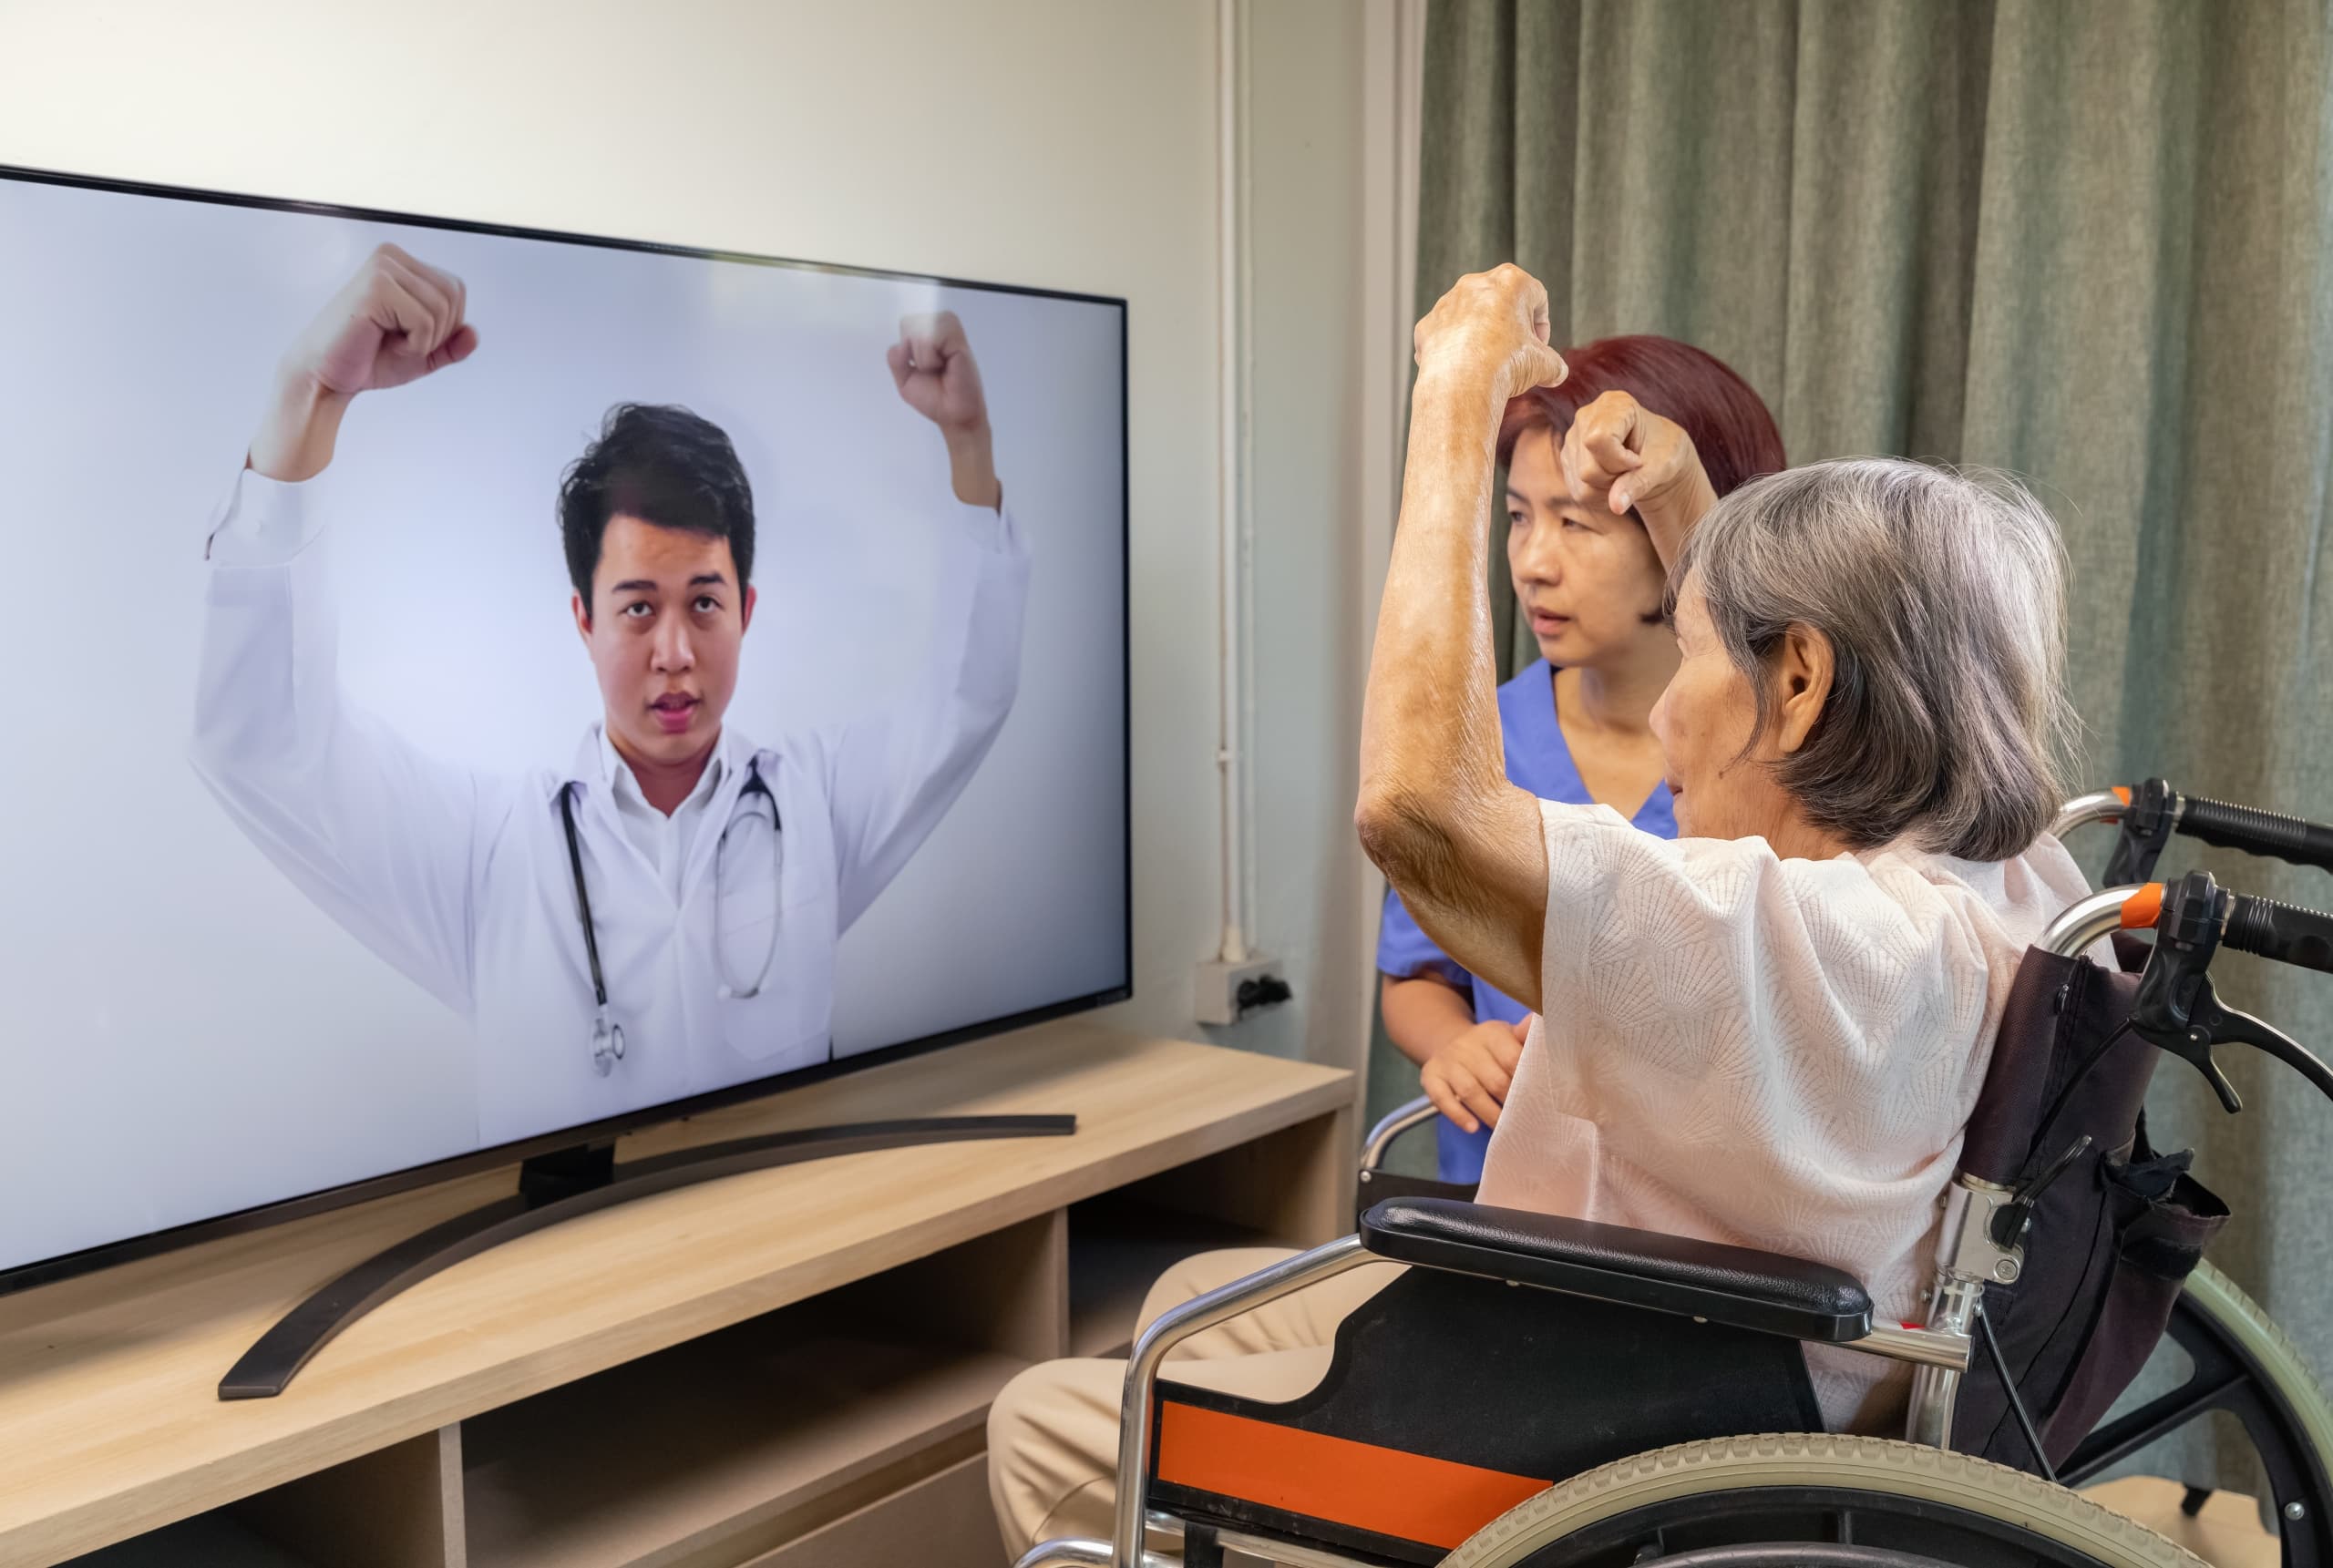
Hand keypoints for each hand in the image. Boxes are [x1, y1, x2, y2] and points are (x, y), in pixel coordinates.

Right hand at [249, 244, 477, 480]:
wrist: (325, 376)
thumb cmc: (367, 359)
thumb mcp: (423, 354)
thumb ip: (451, 344)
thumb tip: (474, 334)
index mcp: (401, 263)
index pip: (456, 289)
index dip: (445, 325)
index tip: (409, 336)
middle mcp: (391, 257)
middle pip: (454, 297)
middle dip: (437, 333)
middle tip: (398, 342)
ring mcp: (382, 268)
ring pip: (442, 310)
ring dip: (423, 341)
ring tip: (389, 342)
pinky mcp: (376, 287)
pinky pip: (425, 322)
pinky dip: (413, 344)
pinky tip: (381, 341)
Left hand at [888, 311, 998, 507]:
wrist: (960, 425)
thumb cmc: (938, 407)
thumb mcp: (909, 385)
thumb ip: (900, 363)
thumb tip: (899, 347)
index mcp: (934, 344)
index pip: (910, 324)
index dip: (909, 345)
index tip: (918, 365)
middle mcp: (947, 337)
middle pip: (914, 321)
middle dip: (913, 350)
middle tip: (928, 370)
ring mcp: (956, 341)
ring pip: (924, 326)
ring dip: (923, 352)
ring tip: (937, 371)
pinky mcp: (962, 348)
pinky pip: (936, 334)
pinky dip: (931, 352)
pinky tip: (942, 368)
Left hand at [1411, 264, 1567, 404]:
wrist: (1461, 384)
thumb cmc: (1505, 366)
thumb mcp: (1545, 365)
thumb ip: (1554, 364)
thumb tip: (1556, 373)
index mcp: (1511, 281)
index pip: (1537, 298)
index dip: (1542, 326)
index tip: (1539, 347)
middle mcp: (1476, 283)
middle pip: (1501, 304)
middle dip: (1510, 328)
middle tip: (1515, 355)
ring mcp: (1448, 302)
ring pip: (1472, 317)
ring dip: (1481, 337)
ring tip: (1488, 365)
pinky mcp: (1428, 324)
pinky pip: (1446, 334)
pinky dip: (1455, 349)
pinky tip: (1464, 370)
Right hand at [1420, 1016, 1531, 1134]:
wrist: (1448, 1042)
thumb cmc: (1491, 1049)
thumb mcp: (1510, 1038)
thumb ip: (1529, 1042)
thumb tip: (1543, 1031)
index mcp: (1492, 1033)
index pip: (1513, 1058)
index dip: (1527, 1081)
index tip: (1540, 1100)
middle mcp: (1467, 1044)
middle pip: (1494, 1080)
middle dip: (1513, 1103)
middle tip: (1528, 1121)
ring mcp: (1447, 1061)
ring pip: (1470, 1091)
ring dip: (1490, 1114)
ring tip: (1505, 1129)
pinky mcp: (1431, 1077)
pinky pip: (1442, 1098)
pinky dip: (1458, 1115)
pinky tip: (1473, 1127)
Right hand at [1557, 388, 1703, 519]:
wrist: (1655, 455)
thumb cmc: (1663, 452)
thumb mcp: (1660, 466)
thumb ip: (1638, 483)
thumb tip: (1616, 506)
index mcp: (1614, 404)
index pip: (1598, 439)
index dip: (1619, 460)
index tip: (1638, 461)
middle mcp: (1586, 416)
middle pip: (1588, 467)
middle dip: (1615, 478)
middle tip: (1633, 469)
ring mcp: (1573, 437)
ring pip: (1582, 482)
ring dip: (1608, 488)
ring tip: (1624, 474)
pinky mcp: (1568, 458)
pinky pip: (1578, 490)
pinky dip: (1600, 494)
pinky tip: (1613, 481)